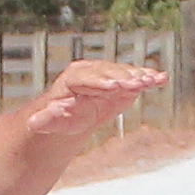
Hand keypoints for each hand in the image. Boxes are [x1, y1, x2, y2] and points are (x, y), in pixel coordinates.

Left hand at [28, 58, 165, 137]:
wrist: (80, 110)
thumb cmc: (65, 115)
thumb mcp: (54, 120)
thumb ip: (46, 119)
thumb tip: (32, 122)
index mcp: (75, 79)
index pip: (86, 77)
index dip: (100, 81)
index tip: (112, 86)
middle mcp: (94, 72)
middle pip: (108, 72)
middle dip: (121, 77)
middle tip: (135, 83)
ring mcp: (111, 74)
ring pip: (125, 73)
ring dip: (138, 76)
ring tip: (152, 81)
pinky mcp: (125, 80)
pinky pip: (137, 77)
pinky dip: (149, 77)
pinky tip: (162, 79)